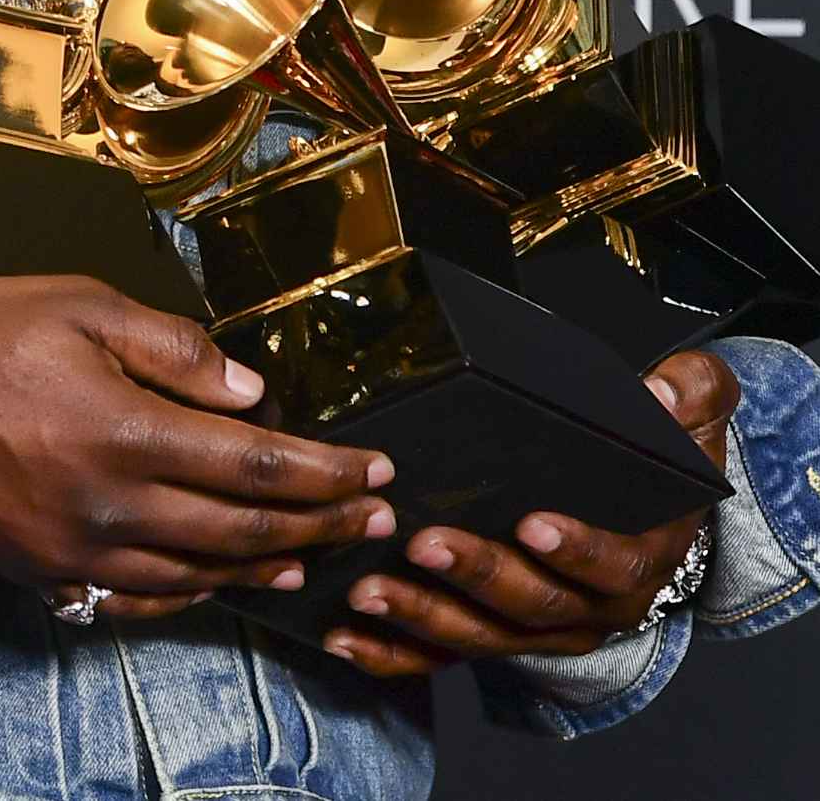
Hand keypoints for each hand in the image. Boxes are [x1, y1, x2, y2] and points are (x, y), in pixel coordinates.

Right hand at [0, 274, 397, 619]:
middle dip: (319, 525)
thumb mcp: (84, 305)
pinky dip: (189, 595)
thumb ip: (175, 349)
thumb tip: (249, 390)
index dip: (327, 474)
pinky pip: (133, 600)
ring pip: (195, 577)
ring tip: (310, 555)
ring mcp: (74, 551)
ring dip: (263, 567)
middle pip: (242, 532)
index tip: (374, 471)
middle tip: (372, 520)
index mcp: (128, 432)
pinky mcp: (40, 572)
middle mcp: (110, 506)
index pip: (258, 466)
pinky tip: (214, 582)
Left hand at [324, 347, 739, 674]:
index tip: (533, 524)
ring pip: (479, 633)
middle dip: (476, 574)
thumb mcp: (695, 422)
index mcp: (637, 557)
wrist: (650, 523)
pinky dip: (395, 651)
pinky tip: (348, 636)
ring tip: (368, 588)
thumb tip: (661, 390)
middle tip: (424, 544)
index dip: (575, 549)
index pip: (610, 561)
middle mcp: (588, 606)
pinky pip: (444, 653)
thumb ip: (689, 396)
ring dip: (422, 615)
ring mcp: (537, 628)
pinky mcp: (494, 633)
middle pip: (531, 602)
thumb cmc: (660, 469)